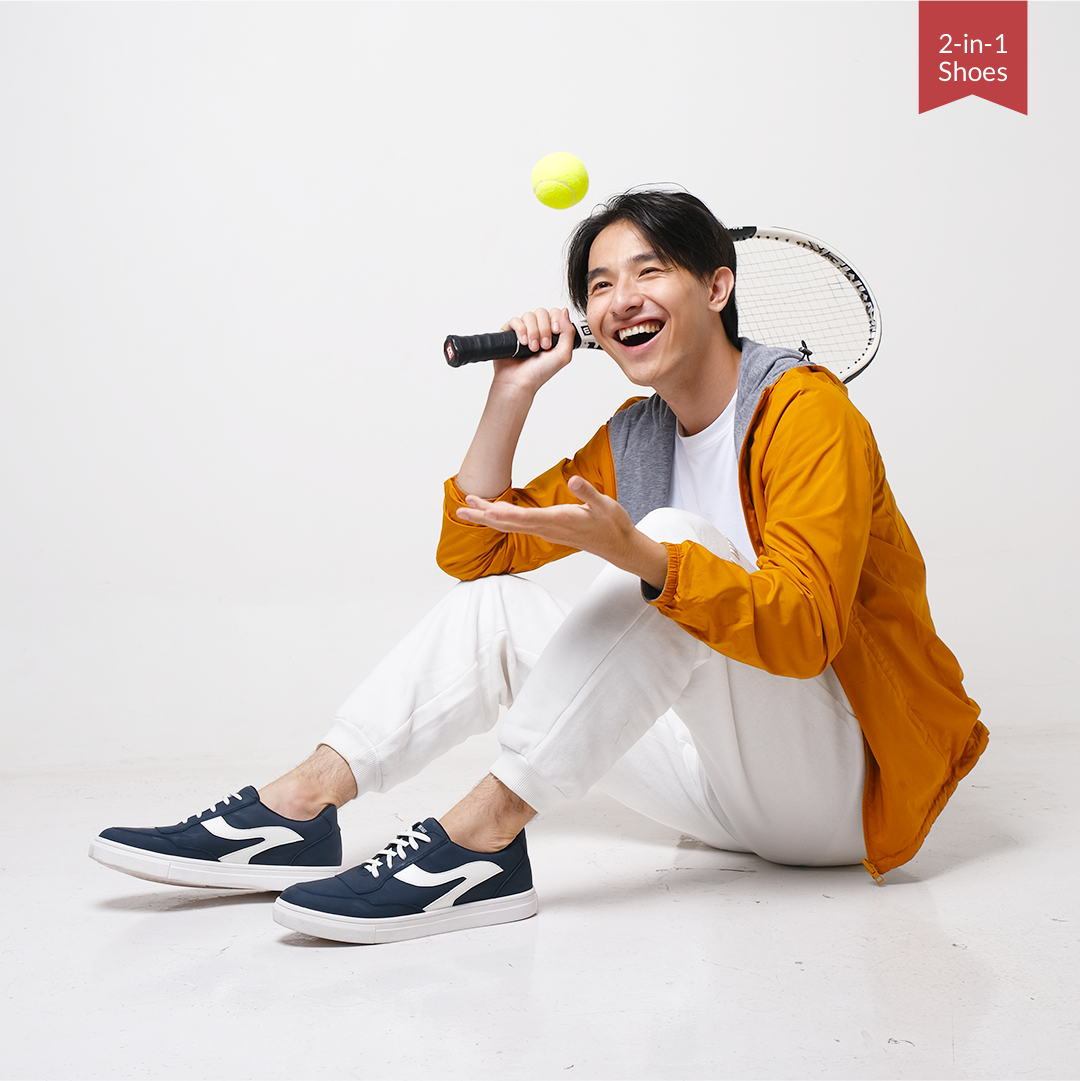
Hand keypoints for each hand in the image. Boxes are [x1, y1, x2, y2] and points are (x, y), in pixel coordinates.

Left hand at [457, 475, 669, 589]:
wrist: (618, 545)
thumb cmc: (611, 524)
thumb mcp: (604, 504)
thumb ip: (587, 493)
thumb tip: (575, 481)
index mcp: (557, 520)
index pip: (522, 518)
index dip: (500, 513)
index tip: (481, 508)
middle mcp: (546, 528)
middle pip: (509, 523)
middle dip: (484, 516)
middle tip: (461, 509)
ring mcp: (546, 530)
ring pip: (511, 525)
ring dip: (489, 517)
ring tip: (469, 509)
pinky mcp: (548, 529)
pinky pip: (519, 525)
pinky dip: (502, 519)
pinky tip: (493, 514)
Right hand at [490, 307, 574, 393]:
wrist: (520, 382)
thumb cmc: (540, 372)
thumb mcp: (563, 354)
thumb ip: (568, 332)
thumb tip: (565, 311)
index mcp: (551, 333)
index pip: (555, 313)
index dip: (555, 319)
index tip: (555, 332)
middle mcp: (538, 329)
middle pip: (542, 312)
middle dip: (544, 329)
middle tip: (543, 346)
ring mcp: (523, 330)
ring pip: (529, 315)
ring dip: (533, 332)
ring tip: (532, 348)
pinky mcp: (509, 332)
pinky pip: (515, 320)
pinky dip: (520, 330)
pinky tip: (523, 343)